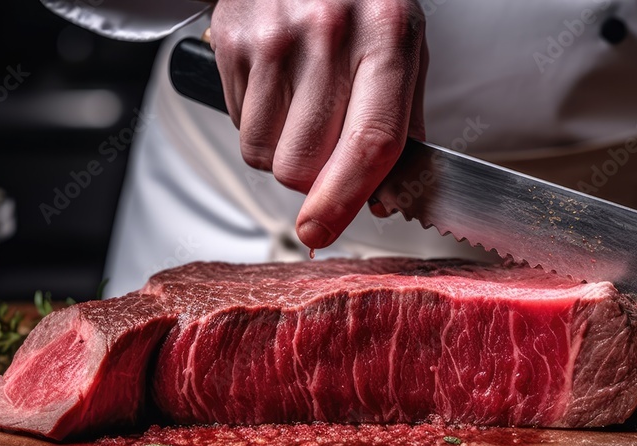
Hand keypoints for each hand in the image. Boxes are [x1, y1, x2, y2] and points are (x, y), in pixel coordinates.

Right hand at [209, 0, 427, 248]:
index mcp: (387, 35)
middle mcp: (330, 34)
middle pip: (304, 163)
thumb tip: (381, 200)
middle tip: (324, 152)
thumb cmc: (360, 3)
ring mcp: (275, 37)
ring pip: (264, 154)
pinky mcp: (234, 41)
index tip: (322, 232)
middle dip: (313, 181)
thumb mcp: (402, 48)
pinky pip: (239, 126)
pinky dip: (258, 126)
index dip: (344, 199)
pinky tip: (277, 90)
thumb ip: (402, 126)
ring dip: (281, 155)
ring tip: (300, 110)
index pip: (369, 140)